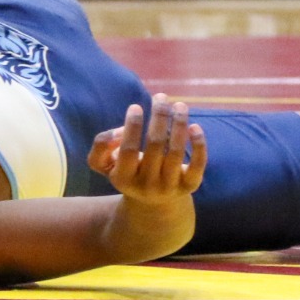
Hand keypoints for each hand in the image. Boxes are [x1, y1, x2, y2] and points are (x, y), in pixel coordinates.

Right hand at [89, 96, 206, 204]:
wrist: (152, 203)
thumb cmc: (127, 173)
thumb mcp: (105, 164)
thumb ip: (101, 145)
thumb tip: (120, 131)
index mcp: (123, 179)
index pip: (128, 149)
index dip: (132, 126)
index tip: (136, 106)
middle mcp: (146, 185)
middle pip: (155, 145)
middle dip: (159, 116)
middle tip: (161, 97)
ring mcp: (169, 187)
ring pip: (176, 151)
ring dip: (179, 123)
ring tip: (180, 105)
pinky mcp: (189, 186)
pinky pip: (197, 164)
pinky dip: (198, 144)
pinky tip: (194, 126)